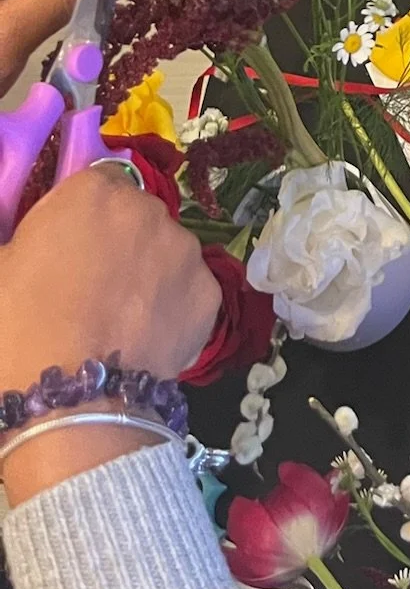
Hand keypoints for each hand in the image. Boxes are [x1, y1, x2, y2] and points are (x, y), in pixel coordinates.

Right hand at [0, 169, 218, 504]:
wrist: (70, 406)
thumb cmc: (17, 332)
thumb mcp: (0, 270)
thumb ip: (28, 241)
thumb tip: (42, 244)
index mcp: (92, 193)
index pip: (96, 182)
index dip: (83, 215)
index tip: (69, 245)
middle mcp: (148, 210)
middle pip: (136, 216)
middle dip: (119, 241)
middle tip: (91, 288)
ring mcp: (185, 251)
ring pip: (166, 252)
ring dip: (149, 273)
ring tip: (119, 321)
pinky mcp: (210, 294)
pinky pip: (189, 292)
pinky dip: (173, 308)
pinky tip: (145, 340)